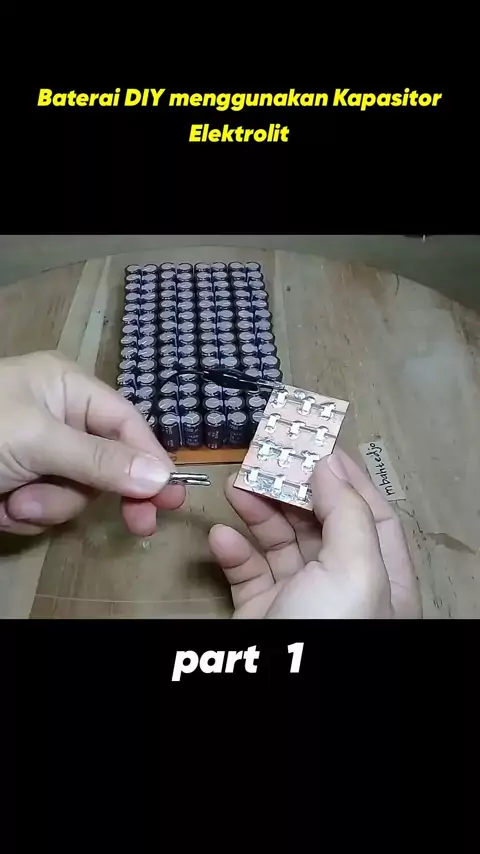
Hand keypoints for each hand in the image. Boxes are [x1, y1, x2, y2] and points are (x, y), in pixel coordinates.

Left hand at [0, 352, 184, 535]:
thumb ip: (99, 460)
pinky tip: (1, 508)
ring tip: (14, 504)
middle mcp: (58, 418)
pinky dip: (25, 515)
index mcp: (67, 388)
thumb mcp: (37, 441)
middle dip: (91, 490)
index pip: (125, 423)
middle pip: (105, 464)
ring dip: (47, 505)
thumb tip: (163, 476)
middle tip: (139, 527)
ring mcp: (37, 453)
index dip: (151, 459)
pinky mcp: (19, 483)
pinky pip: (45, 508)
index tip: (173, 497)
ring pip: (74, 492)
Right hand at [209, 449, 420, 617]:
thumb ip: (347, 511)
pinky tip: (220, 537)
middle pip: (321, 521)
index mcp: (382, 577)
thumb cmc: (332, 636)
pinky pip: (248, 574)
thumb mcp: (355, 570)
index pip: (370, 511)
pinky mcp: (263, 615)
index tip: (315, 442)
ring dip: (258, 511)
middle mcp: (344, 587)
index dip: (344, 475)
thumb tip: (328, 462)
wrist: (283, 720)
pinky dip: (233, 552)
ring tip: (235, 485)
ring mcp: (301, 601)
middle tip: (264, 454)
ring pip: (281, 543)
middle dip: (293, 486)